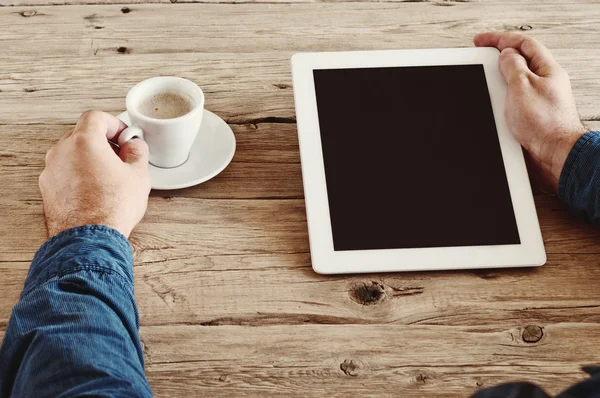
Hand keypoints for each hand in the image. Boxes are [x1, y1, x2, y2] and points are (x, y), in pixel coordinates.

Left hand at [40, 110, 150, 237]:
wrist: (89, 238)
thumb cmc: (111, 208)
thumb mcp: (138, 175)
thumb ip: (137, 152)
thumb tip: (135, 146)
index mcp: (84, 142)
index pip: (96, 117)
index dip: (114, 123)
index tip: (124, 134)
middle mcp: (62, 152)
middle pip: (82, 134)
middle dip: (103, 141)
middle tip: (121, 155)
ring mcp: (51, 171)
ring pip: (72, 154)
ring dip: (90, 159)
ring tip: (110, 176)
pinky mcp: (48, 189)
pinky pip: (65, 173)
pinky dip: (79, 175)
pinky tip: (96, 190)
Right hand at [474, 32, 586, 191]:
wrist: (553, 154)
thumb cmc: (544, 123)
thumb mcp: (522, 85)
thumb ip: (512, 66)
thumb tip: (505, 55)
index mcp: (547, 69)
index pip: (523, 44)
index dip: (500, 39)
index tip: (480, 41)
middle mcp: (544, 83)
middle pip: (519, 61)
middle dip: (498, 59)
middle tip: (481, 59)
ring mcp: (538, 100)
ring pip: (514, 82)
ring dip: (499, 83)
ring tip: (486, 85)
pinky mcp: (531, 116)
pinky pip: (512, 101)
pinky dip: (501, 100)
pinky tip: (495, 106)